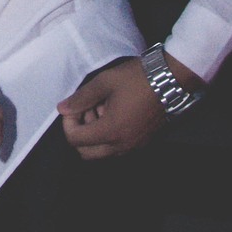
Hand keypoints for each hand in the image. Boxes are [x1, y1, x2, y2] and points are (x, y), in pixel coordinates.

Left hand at [57, 57, 172, 158]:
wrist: (169, 79)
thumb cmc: (135, 79)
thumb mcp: (104, 82)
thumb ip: (81, 98)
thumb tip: (62, 109)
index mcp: (111, 131)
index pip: (75, 140)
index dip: (68, 122)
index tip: (75, 106)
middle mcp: (122, 145)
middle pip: (86, 152)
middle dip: (80, 133)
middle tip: (86, 110)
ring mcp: (133, 146)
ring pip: (102, 152)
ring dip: (95, 134)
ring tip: (102, 108)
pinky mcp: (142, 143)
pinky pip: (117, 148)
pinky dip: (109, 136)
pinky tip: (114, 113)